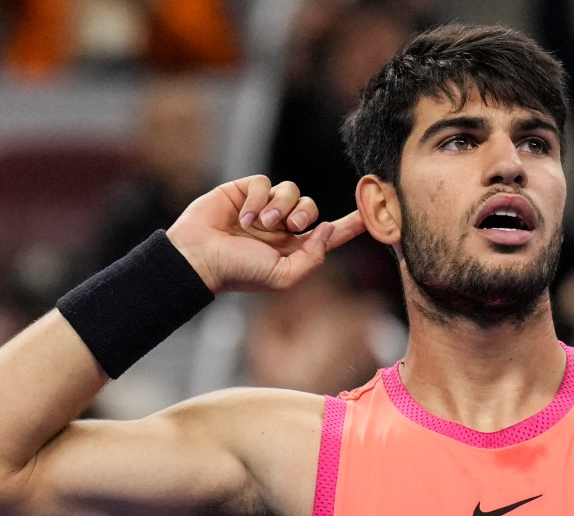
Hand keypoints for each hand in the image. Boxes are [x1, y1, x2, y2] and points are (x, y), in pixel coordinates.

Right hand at [165, 175, 365, 293]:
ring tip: (259, 225)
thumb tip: (328, 230)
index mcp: (294, 248)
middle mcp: (281, 227)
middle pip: (311, 208)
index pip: (330, 234)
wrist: (200, 257)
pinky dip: (257, 198)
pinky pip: (263, 182)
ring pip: (290, 191)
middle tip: (290, 226)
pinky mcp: (244, 192)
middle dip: (305, 214)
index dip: (351, 224)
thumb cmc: (240, 272)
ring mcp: (263, 207)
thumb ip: (312, 257)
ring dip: (278, 206)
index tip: (373, 214)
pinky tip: (243, 215)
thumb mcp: (283, 276)